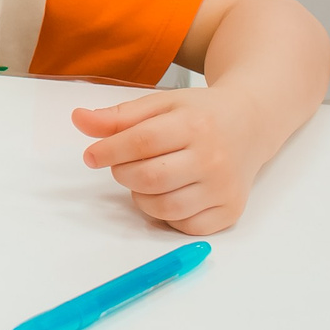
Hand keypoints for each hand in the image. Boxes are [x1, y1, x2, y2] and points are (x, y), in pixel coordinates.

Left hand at [74, 85, 272, 234]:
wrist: (251, 123)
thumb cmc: (200, 114)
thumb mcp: (161, 104)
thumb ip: (119, 116)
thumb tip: (78, 120)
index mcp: (195, 124)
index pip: (141, 142)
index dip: (108, 151)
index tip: (92, 155)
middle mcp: (213, 158)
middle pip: (149, 178)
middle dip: (124, 173)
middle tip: (124, 164)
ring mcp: (224, 188)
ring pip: (163, 208)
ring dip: (142, 196)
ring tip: (147, 178)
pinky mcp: (230, 210)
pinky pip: (184, 226)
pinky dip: (167, 215)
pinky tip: (170, 194)